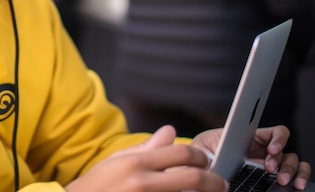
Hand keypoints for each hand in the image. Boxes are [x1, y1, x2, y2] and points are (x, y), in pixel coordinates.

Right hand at [65, 125, 227, 191]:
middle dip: (214, 181)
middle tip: (221, 183)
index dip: (201, 157)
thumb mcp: (116, 162)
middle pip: (193, 178)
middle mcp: (142, 182)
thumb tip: (170, 131)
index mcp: (135, 163)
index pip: (181, 153)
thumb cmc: (96, 187)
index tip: (207, 162)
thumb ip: (146, 148)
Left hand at [192, 125, 311, 189]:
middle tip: (270, 169)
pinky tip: (294, 184)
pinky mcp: (271, 176)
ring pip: (291, 161)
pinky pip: (294, 173)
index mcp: (249, 138)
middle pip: (284, 148)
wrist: (202, 169)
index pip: (272, 132)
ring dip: (291, 169)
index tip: (272, 149)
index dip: (277, 138)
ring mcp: (269, 163)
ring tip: (283, 180)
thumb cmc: (203, 154)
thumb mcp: (202, 148)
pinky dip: (298, 176)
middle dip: (282, 159)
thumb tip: (210, 157)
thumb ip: (209, 148)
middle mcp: (262, 149)